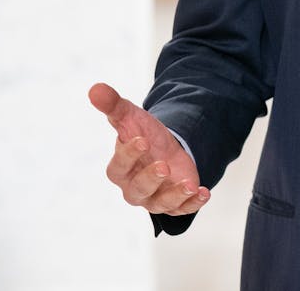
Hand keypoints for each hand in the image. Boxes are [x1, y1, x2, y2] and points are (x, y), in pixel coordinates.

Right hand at [89, 82, 209, 215]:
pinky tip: (204, 192)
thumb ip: (113, 105)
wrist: (166, 147)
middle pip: (138, 189)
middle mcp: (134, 187)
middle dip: (151, 179)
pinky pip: (182, 209)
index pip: (119, 166)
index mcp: (120, 168)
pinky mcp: (174, 202)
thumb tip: (95, 88)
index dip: (128, 155)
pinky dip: (193, 203)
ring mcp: (155, 197)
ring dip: (175, 195)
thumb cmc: (143, 135)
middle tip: (163, 166)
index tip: (141, 140)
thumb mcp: (131, 118)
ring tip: (190, 184)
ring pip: (161, 203)